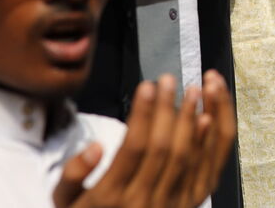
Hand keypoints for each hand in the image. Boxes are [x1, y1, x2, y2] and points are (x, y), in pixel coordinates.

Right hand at [53, 71, 235, 207]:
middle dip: (168, 108)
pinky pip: (205, 170)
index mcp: (111, 198)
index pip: (134, 147)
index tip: (147, 86)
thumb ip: (73, 174)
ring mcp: (171, 205)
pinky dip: (210, 143)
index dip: (144, 113)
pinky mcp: (190, 204)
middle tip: (169, 79)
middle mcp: (144, 202)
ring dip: (193, 118)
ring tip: (195, 89)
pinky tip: (210, 116)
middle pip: (163, 148)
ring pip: (187, 156)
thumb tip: (95, 147)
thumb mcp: (64, 202)